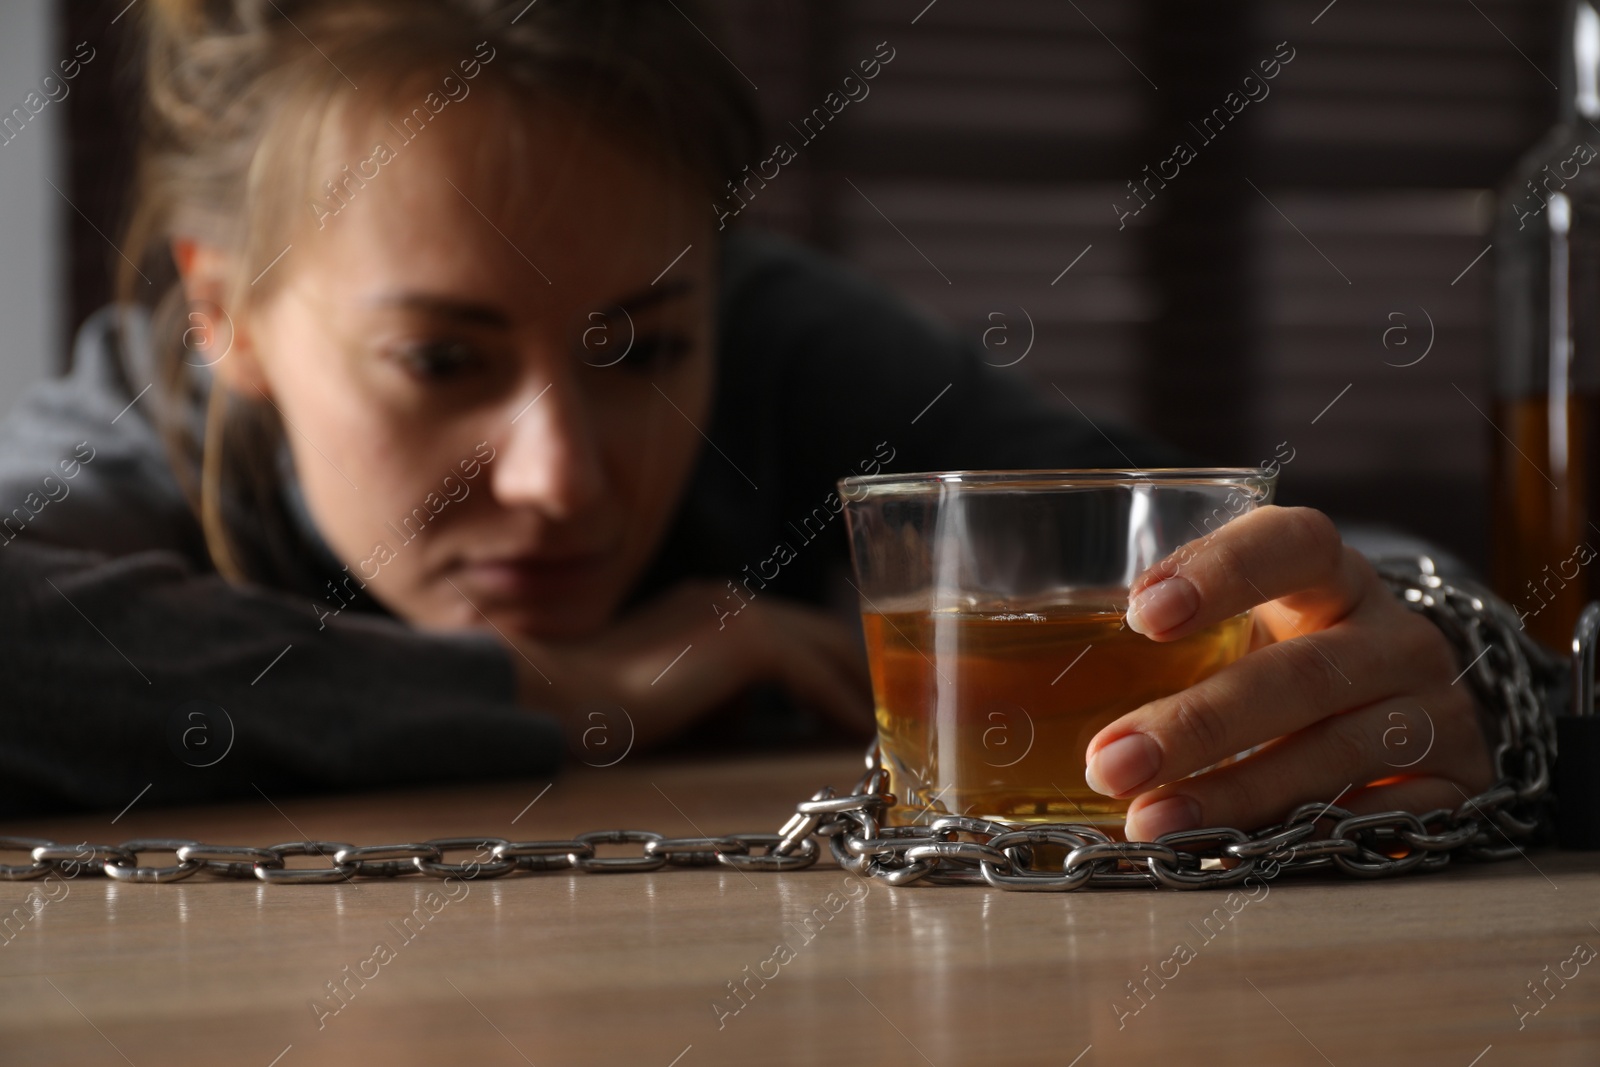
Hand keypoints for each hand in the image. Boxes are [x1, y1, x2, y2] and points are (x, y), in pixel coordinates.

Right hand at [502, 579, 875, 752]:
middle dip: (867, 669)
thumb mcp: (674, 692)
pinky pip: (815, 680)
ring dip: (865, 689)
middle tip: (898, 711)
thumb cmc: (605, 710)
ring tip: (892, 726)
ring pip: (831, 650)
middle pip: (826, 631)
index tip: (865, 696)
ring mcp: (741, 613)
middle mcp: (732, 597)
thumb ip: (718, 694)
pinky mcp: (747, 644)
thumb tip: (753, 718)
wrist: (565, 698)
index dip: (838, 661)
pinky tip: (860, 737)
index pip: (796, 629)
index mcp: (712, 602)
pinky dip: (842, 709)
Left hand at [1082, 505, 1496, 840]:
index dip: (1222, 572)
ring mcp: (1434, 710)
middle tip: (1110, 761)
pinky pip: (1379, 819)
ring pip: (1336, 753)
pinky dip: (1300, 836)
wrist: (1402, 714)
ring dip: (1235, 795)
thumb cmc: (1280, 659)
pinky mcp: (1455, 785)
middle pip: (1303, 672)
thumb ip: (1143, 641)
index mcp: (1330, 574)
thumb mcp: (1232, 629)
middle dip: (1198, 724)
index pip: (1293, 543)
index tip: (1140, 615)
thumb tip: (972, 686)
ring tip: (1147, 824)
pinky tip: (1229, 857)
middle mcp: (1392, 635)